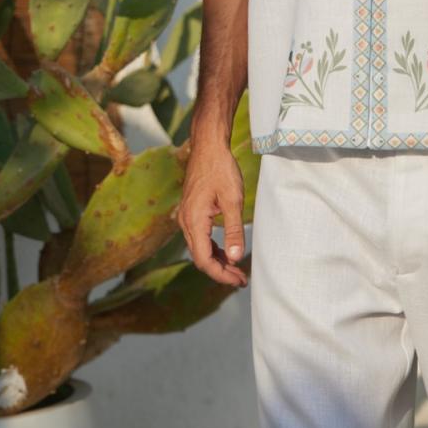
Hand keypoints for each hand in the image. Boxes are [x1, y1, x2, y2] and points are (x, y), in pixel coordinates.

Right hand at [176, 144, 248, 287]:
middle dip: (221, 271)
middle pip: (200, 257)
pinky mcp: (191, 212)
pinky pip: (199, 237)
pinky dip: (213, 248)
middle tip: (241, 279)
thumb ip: (234, 230)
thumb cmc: (221, 169)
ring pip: (199, 248)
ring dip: (217, 260)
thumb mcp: (233, 200)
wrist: (208, 146)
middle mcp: (185, 221)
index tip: (239, 280)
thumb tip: (236, 258)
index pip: (204, 260)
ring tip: (237, 269)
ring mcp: (186, 216)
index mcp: (194, 221)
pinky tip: (227, 251)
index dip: (221, 274)